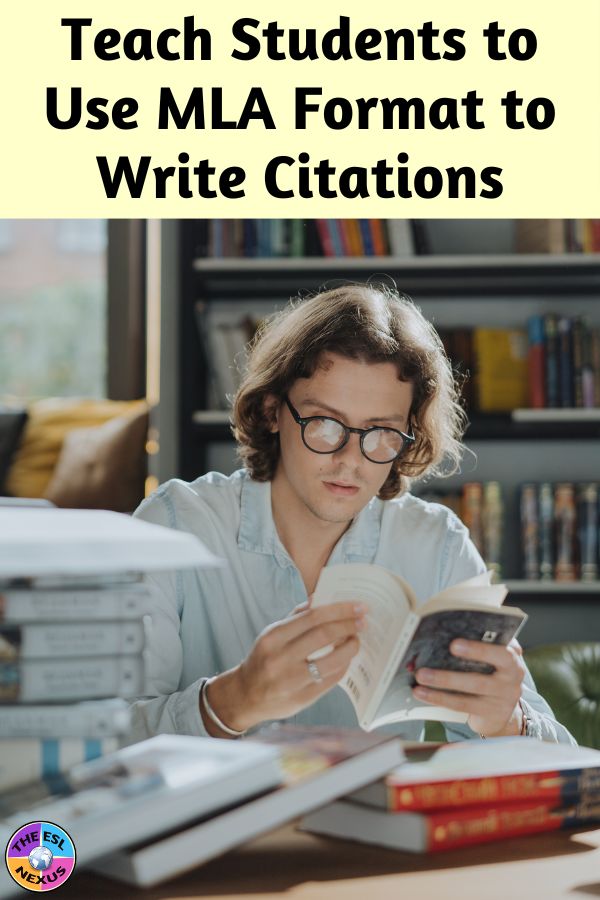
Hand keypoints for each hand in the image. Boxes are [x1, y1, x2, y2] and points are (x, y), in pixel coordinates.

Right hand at [203, 601, 366, 735]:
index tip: (358, 606)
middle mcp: (280, 658)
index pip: (313, 617)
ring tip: (356, 639)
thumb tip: (322, 598)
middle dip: (349, 625)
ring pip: (332, 661)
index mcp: (273, 637)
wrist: (246, 695)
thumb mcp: (272, 634)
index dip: (339, 610)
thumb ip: (296, 616)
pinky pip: (330, 680)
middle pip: (323, 635)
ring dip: (350, 648)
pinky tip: (347, 658)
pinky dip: (343, 666)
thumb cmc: (263, 658)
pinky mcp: (301, 699)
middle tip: (363, 620)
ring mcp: (291, 681)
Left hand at [412, 638, 526, 736]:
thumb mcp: (491, 660)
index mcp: (512, 657)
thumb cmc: (490, 675)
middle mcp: (513, 677)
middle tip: (446, 649)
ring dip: (444, 679)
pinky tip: (421, 692)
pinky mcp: (490, 713)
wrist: (501, 713)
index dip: (481, 646)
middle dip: (468, 656)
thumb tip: (445, 635)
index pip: (503, 648)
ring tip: (421, 675)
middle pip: (491, 663)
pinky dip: (439, 697)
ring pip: (473, 686)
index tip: (456, 642)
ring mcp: (504, 697)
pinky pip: (462, 704)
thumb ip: (480, 645)